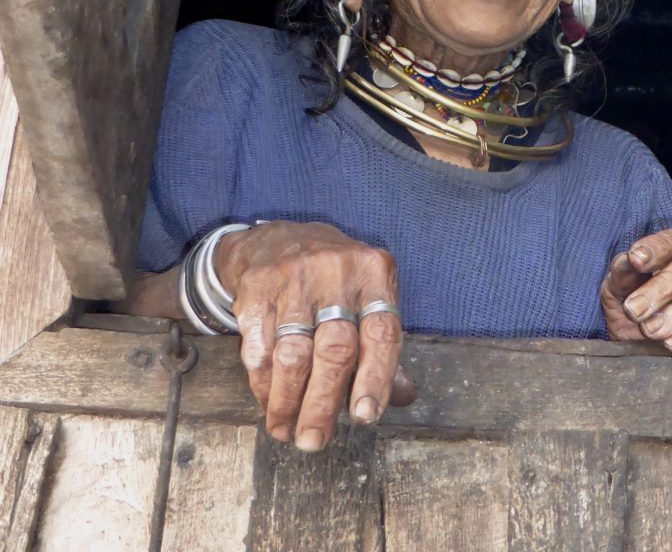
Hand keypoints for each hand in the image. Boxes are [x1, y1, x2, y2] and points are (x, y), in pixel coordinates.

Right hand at [215, 221, 415, 449]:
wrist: (279, 239)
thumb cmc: (335, 281)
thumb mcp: (368, 297)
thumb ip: (383, 346)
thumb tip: (404, 397)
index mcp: (374, 272)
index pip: (382, 332)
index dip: (376, 379)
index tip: (364, 417)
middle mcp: (336, 271)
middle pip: (335, 349)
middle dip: (323, 404)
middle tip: (314, 441)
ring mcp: (295, 278)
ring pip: (293, 354)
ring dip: (288, 402)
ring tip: (288, 431)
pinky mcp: (258, 289)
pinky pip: (260, 349)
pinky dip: (264, 386)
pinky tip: (270, 404)